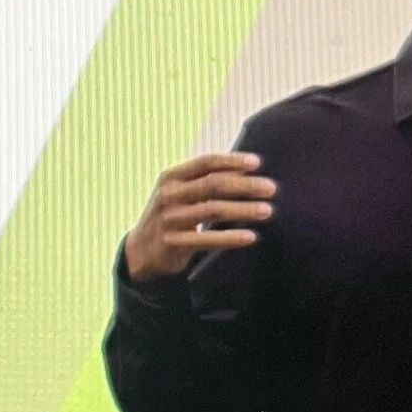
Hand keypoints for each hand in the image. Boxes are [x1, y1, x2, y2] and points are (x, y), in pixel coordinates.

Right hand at [122, 152, 275, 281]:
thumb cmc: (170, 216)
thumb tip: (247, 171)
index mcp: (171, 177)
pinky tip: (250, 237)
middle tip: (271, 188)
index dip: (232, 161)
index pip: (206, 162)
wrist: (140, 251)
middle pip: (213, 184)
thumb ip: (205, 181)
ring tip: (267, 211)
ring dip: (243, 210)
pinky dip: (230, 238)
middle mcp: (169, 195)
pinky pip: (207, 239)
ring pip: (213, 210)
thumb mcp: (180, 193)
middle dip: (245, 185)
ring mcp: (170, 219)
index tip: (257, 163)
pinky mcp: (173, 242)